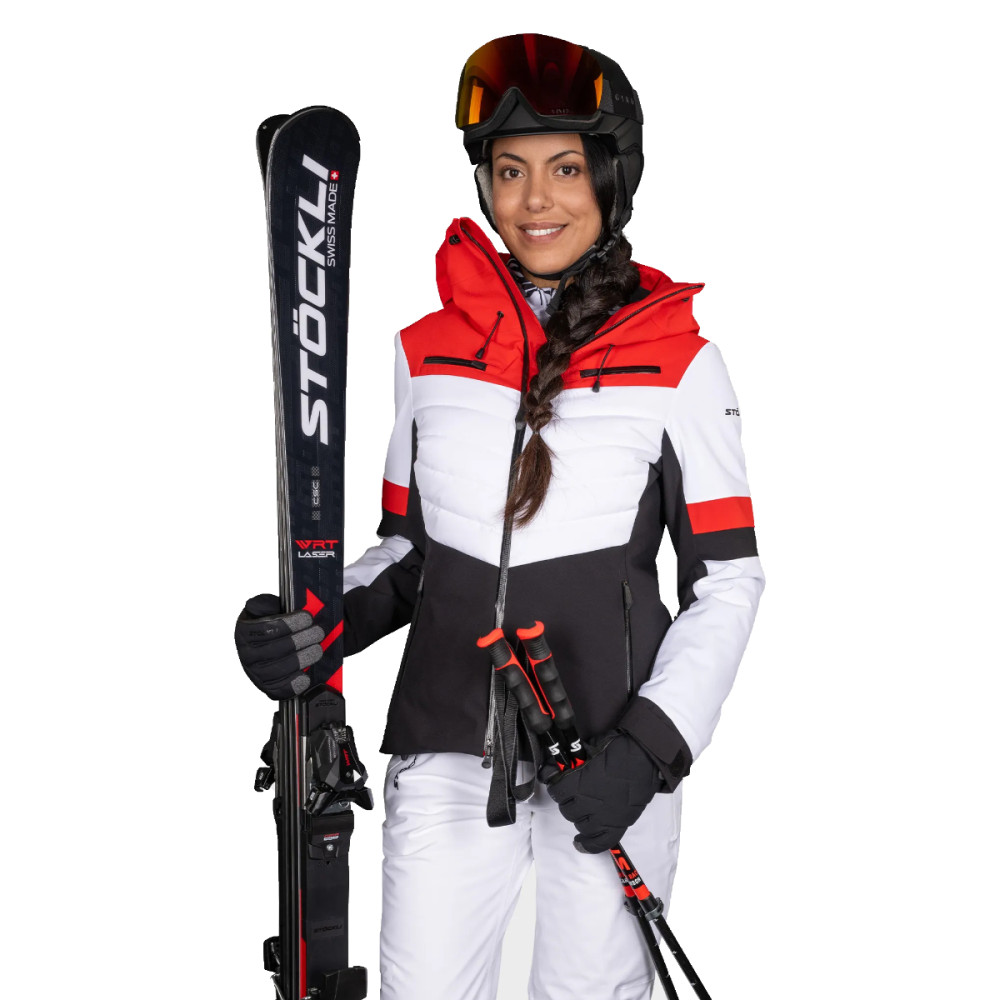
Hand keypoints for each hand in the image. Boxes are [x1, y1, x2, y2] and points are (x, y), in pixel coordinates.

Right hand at [234, 593, 323, 698]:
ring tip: (318, 649)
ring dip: (303, 659)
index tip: (308, 618)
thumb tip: (267, 607)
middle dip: (302, 640)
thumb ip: (264, 604)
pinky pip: (280, 689)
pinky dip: (294, 684)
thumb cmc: (270, 624)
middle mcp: (248, 655)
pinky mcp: (268, 688)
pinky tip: (306, 676)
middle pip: (277, 650)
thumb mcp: (264, 608)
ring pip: (280, 669)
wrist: (271, 644)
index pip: (267, 630)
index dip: (290, 624)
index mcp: (245, 633)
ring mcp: (257, 674)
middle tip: (318, 632)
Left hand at [546, 730, 661, 853]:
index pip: (557, 792)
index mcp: (580, 782)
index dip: (558, 786)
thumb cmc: (618, 749)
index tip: (561, 783)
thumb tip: (553, 768)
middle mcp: (590, 802)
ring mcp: (605, 817)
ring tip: (586, 808)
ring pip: (581, 825)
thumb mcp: (589, 748)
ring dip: (580, 817)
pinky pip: (600, 842)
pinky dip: (588, 845)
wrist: (646, 757)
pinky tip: (579, 843)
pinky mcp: (618, 825)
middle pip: (567, 810)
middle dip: (569, 801)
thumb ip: (572, 762)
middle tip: (576, 793)